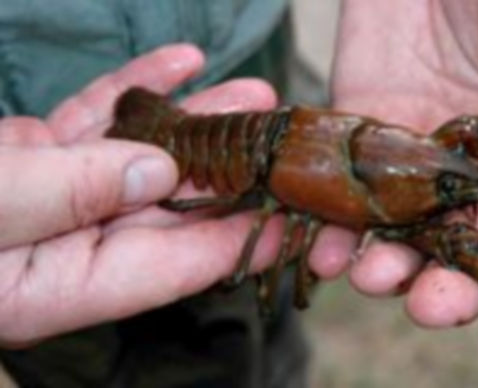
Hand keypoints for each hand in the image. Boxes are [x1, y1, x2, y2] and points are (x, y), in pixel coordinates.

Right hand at [0, 44, 284, 346]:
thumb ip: (68, 195)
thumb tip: (158, 172)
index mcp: (61, 286)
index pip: (173, 266)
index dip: (238, 241)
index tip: (295, 218)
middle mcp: (68, 247)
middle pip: (170, 206)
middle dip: (231, 167)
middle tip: (283, 138)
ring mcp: (53, 198)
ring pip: (141, 156)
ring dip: (198, 121)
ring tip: (254, 94)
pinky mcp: (35, 157)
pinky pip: (96, 121)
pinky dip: (135, 90)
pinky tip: (182, 61)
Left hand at [328, 0, 477, 373]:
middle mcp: (475, 168)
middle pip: (466, 248)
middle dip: (452, 290)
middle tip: (433, 308)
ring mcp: (414, 155)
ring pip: (403, 232)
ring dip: (389, 266)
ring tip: (375, 276)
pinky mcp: (360, 133)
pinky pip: (347, 193)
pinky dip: (333, 226)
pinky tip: (323, 246)